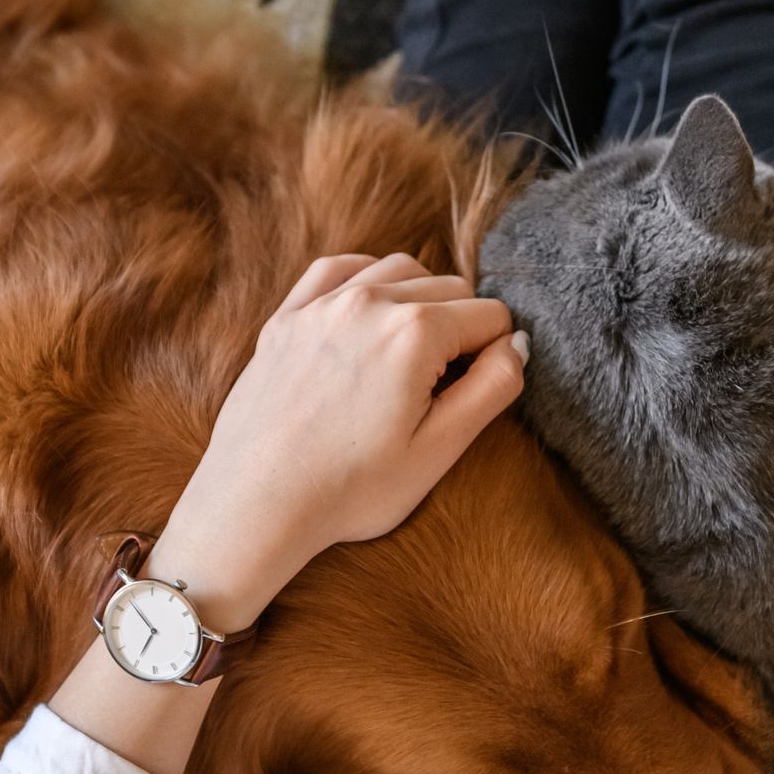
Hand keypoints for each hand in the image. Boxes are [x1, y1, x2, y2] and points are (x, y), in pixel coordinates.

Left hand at [151, 252, 527, 630]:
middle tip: (443, 387)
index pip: (490, 316)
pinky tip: (371, 314)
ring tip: (411, 356)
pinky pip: (340, 269)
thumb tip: (516, 343)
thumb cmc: (350, 489)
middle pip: (450, 287)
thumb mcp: (440, 450)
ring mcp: (322, 305)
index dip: (495, 355)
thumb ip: (492, 388)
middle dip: (461, 328)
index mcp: (415, 333)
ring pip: (399, 270)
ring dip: (419, 301)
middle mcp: (369, 302)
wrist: (257, 504)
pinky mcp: (287, 318)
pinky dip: (367, 281)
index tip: (471, 394)